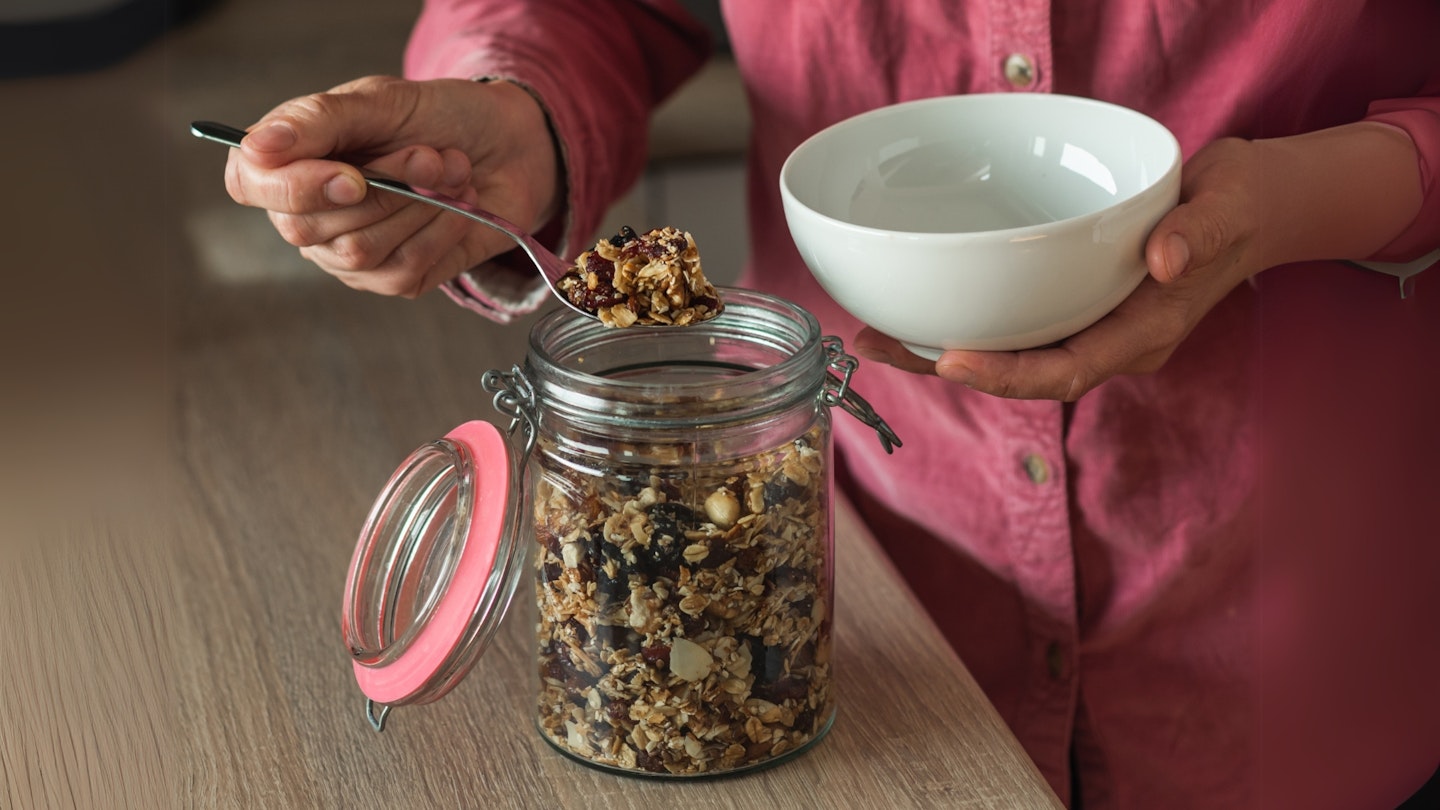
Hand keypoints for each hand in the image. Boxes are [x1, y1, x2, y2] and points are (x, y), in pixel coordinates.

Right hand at [223, 76, 560, 296]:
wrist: (509, 145)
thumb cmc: (439, 117)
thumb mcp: (382, 100)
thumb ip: (318, 119)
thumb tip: (258, 145)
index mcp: (291, 159)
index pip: (250, 184)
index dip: (294, 187)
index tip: (353, 175)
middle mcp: (310, 212)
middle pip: (309, 226)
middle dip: (385, 186)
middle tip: (430, 153)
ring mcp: (348, 254)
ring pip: (361, 252)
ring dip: (420, 206)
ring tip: (452, 171)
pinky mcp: (394, 278)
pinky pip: (404, 270)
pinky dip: (441, 231)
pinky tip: (459, 203)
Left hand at [854, 122, 1422, 400]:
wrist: (1250, 210)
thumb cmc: (1240, 206)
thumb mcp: (1233, 205)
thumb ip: (1201, 232)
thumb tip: (1163, 261)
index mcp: (1144, 333)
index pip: (1068, 371)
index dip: (1008, 374)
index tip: (951, 361)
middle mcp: (1108, 343)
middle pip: (1021, 374)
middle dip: (949, 367)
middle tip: (877, 346)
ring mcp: (1089, 330)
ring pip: (1008, 355)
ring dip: (942, 351)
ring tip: (873, 336)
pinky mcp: (1072, 309)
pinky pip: (1012, 329)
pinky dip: (965, 324)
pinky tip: (916, 311)